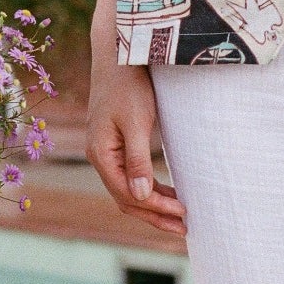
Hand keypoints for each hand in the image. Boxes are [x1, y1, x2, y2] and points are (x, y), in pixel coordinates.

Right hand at [85, 55, 187, 237]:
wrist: (118, 54)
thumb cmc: (128, 84)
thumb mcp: (136, 121)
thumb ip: (138, 159)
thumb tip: (140, 195)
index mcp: (100, 154)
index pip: (128, 193)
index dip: (155, 207)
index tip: (183, 213)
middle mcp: (99, 157)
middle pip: (126, 198)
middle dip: (155, 215)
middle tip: (184, 229)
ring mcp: (105, 152)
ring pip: (127, 190)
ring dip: (152, 205)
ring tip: (179, 218)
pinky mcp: (115, 144)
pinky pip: (129, 176)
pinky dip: (148, 188)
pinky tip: (166, 193)